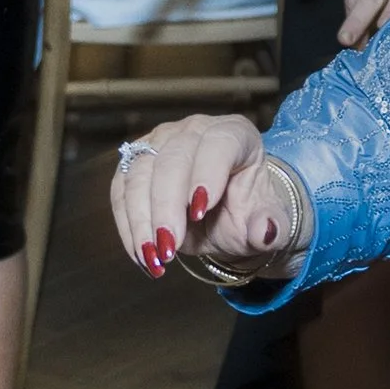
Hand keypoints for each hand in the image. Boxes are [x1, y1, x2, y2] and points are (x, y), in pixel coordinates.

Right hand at [110, 114, 303, 281]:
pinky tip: (140, 253)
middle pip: (170, 159)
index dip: (206, 174)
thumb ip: (269, 227)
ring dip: (141, 220)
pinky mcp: (134, 163)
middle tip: (169, 247)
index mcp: (234, 134)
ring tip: (153, 258)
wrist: (225, 213)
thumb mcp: (266, 223)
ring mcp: (159, 143)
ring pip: (138, 174)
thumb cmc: (247, 211)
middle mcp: (193, 130)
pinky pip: (120, 192)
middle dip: (166, 206)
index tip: (199, 212)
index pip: (218, 144)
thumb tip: (264, 232)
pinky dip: (128, 225)